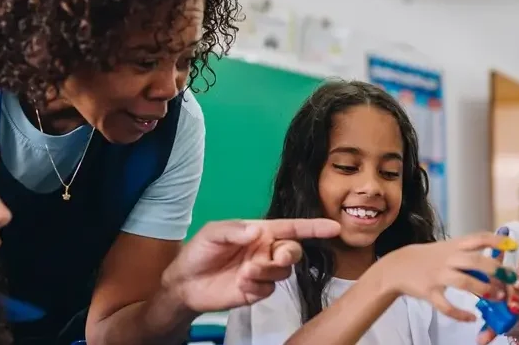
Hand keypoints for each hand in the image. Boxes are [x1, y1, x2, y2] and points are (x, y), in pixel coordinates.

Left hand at [161, 218, 340, 312]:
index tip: (334, 227)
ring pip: (282, 272)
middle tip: (276, 257)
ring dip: (266, 271)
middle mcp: (265, 251)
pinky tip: (241, 284)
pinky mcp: (257, 291)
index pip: (292, 228)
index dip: (313, 228)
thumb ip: (235, 230)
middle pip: (293, 252)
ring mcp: (262, 272)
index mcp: (260, 232)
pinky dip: (257, 287)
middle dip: (289, 254)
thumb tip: (257, 232)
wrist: (185, 283)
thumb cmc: (199, 252)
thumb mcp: (213, 233)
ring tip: (244, 272)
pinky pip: (269, 289)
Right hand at [368, 232, 514, 322]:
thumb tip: (495, 247)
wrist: (398, 266)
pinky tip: (471, 318)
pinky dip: (459, 314)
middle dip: (495, 269)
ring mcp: (438, 276)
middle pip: (474, 261)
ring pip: (463, 282)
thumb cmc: (428, 256)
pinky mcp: (430, 292)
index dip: (496, 241)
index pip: (477, 238)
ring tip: (497, 297)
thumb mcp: (447, 247)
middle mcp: (447, 259)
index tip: (513, 245)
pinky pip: (445, 305)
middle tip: (512, 278)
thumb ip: (468, 249)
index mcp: (454, 246)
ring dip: (482, 289)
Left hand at [477, 256, 518, 344]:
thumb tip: (480, 341)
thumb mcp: (497, 325)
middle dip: (505, 275)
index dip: (485, 265)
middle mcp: (507, 278)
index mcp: (493, 285)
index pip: (488, 271)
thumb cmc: (506, 320)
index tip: (483, 266)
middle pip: (506, 267)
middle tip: (505, 286)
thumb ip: (490, 329)